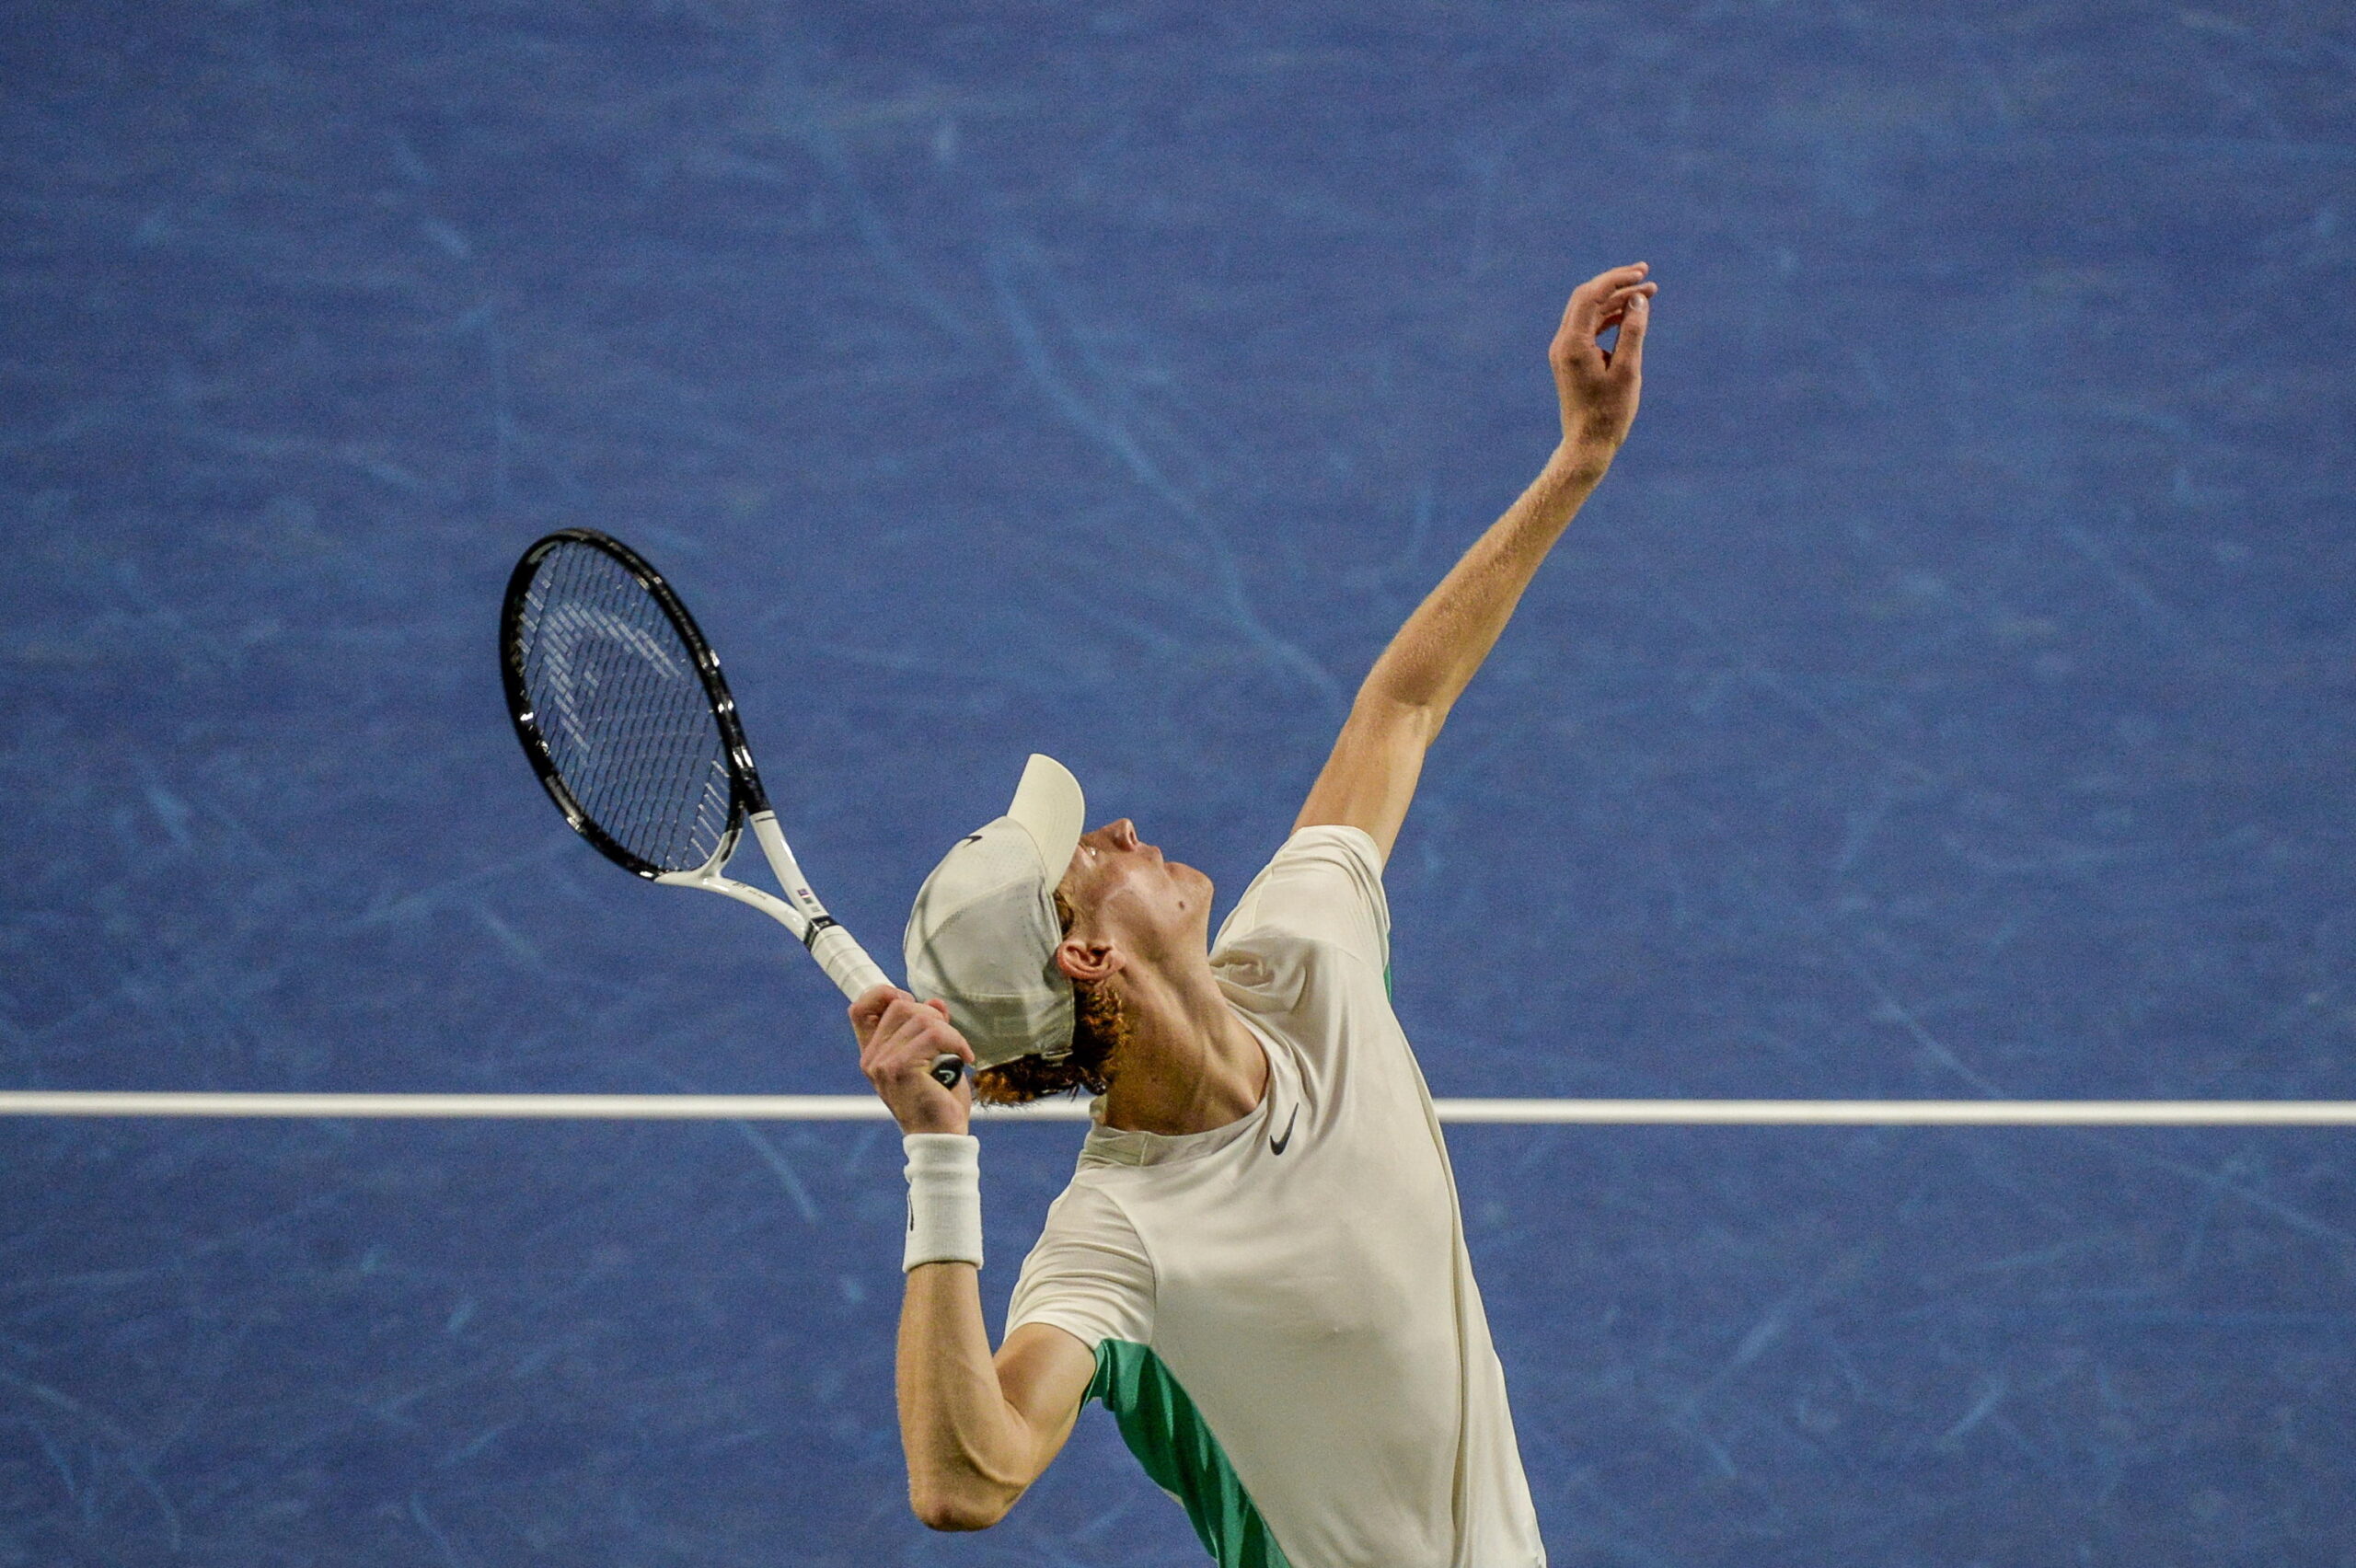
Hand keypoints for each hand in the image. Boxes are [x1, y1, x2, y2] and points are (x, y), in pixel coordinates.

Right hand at [850, 985, 973, 1134]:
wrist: (941, 1137)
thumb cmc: (938, 1100)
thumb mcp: (933, 1057)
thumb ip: (929, 1029)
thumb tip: (934, 1003)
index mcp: (873, 1054)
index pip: (860, 1008)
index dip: (883, 994)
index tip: (912, 1002)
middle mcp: (871, 1058)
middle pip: (899, 1006)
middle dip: (932, 1015)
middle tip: (949, 1040)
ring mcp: (882, 1063)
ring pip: (920, 1018)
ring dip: (949, 1031)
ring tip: (958, 1052)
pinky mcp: (899, 1068)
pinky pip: (934, 1034)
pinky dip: (956, 1041)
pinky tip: (965, 1058)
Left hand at [1549, 263, 1654, 459]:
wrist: (1588, 444)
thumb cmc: (1610, 413)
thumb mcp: (1628, 370)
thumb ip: (1633, 332)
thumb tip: (1638, 299)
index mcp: (1572, 344)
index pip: (1589, 296)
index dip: (1615, 279)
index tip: (1641, 274)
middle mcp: (1563, 344)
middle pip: (1586, 298)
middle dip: (1616, 283)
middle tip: (1646, 274)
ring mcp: (1565, 351)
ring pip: (1589, 312)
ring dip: (1616, 300)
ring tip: (1648, 293)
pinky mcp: (1571, 359)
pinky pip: (1589, 328)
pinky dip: (1609, 317)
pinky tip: (1631, 314)